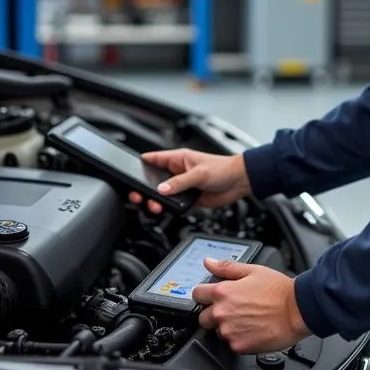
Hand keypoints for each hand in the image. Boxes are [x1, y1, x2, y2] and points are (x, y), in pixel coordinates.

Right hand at [128, 150, 250, 213]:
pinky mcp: (188, 198)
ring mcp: (182, 185)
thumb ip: (179, 182)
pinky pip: (173, 204)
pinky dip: (168, 208)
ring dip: (156, 200)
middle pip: (153, 179)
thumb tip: (162, 188)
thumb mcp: (199, 174)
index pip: (153, 159)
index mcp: (178, 159)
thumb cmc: (223, 169)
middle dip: (145, 188)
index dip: (141, 164)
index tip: (130, 171)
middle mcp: (177, 172)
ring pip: (162, 194)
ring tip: (155, 205)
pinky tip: (166, 210)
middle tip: (139, 195)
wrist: (239, 182)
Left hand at [191, 258, 309, 353]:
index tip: (211, 297)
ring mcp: (229, 331)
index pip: (197, 294)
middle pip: (203, 317)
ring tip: (247, 320)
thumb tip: (209, 262)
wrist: (298, 310)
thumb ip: (226, 267)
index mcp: (222, 292)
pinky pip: (231, 344)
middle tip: (233, 310)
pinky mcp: (239, 346)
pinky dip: (239, 339)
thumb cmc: (279, 291)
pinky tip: (253, 330)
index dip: (204, 294)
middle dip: (213, 313)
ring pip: (218, 332)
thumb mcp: (252, 270)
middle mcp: (222, 313)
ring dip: (227, 327)